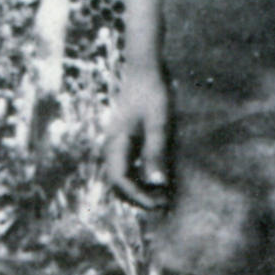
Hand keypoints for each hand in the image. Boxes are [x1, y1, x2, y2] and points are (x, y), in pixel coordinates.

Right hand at [104, 67, 171, 210]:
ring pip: (123, 174)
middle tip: (162, 204)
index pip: (119, 180)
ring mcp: (117, 142)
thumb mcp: (158, 124)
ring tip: (162, 195)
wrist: (144, 70)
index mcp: (116, 144)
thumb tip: (157, 184)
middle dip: (138, 196)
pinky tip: (157, 176)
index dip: (137, 196)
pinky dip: (141, 175)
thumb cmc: (152, 94)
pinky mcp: (125, 139)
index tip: (157, 205)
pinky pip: (129, 164)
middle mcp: (112, 146)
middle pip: (118, 181)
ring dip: (139, 187)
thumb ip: (156, 153)